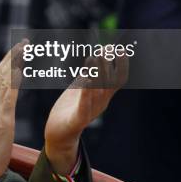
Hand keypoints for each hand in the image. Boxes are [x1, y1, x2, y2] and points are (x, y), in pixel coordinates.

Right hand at [0, 40, 25, 181]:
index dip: (7, 60)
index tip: (18, 47)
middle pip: (0, 73)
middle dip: (12, 55)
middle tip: (24, 41)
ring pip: (4, 79)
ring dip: (14, 63)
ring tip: (24, 49)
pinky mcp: (2, 117)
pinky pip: (8, 95)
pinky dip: (14, 81)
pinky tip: (21, 70)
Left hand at [44, 54, 127, 174]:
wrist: (59, 133)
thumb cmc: (71, 108)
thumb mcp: (81, 87)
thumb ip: (89, 73)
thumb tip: (98, 53)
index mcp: (103, 95)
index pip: (118, 80)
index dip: (122, 65)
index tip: (120, 49)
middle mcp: (100, 103)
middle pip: (109, 83)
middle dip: (107, 65)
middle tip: (105, 50)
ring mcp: (90, 112)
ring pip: (97, 92)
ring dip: (97, 74)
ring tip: (94, 58)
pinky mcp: (78, 119)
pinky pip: (84, 106)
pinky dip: (85, 92)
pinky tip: (85, 80)